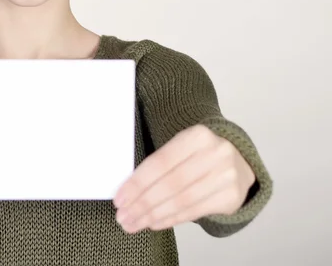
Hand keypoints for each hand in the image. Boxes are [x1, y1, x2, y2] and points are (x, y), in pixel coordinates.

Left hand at [113, 124, 254, 233]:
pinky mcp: (231, 197)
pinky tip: (154, 223)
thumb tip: (127, 191)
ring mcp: (226, 176)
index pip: (161, 162)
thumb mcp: (181, 148)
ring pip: (181, 201)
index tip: (119, 198)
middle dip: (142, 203)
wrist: (238, 163)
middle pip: (171, 184)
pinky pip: (194, 212)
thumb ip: (159, 165)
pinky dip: (170, 219)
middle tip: (123, 216)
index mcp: (197, 135)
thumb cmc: (198, 156)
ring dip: (153, 215)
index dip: (138, 182)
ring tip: (134, 223)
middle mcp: (216, 154)